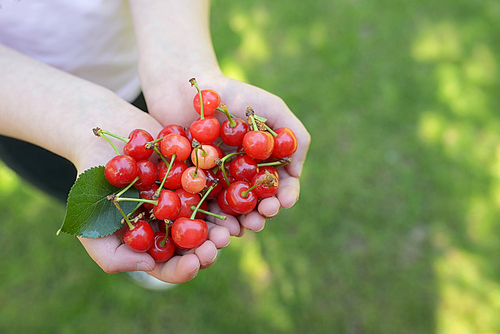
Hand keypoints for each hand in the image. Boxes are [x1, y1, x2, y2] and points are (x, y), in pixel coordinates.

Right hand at [70, 97, 230, 283]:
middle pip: (195, 247)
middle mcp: (172, 226)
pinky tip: (234, 200)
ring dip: (223, 228)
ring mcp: (186, 202)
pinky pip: (215, 191)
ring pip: (210, 221)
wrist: (103, 138)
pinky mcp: (196, 178)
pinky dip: (226, 198)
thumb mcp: (90, 226)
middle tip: (218, 243)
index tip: (193, 263)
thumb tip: (147, 266)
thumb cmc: (92, 182)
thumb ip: (112, 256)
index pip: (169, 267)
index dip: (183, 270)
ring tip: (229, 227)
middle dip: (209, 250)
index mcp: (150, 243)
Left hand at [146, 74, 310, 236]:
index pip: (281, 185)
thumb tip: (297, 174)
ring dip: (240, 223)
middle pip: (258, 203)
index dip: (286, 195)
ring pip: (233, 211)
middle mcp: (244, 177)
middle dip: (263, 214)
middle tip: (261, 217)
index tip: (284, 201)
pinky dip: (211, 220)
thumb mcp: (272, 108)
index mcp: (264, 163)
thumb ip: (294, 135)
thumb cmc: (234, 94)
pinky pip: (204, 208)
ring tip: (241, 227)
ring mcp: (220, 183)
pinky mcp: (194, 186)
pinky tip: (217, 224)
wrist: (188, 88)